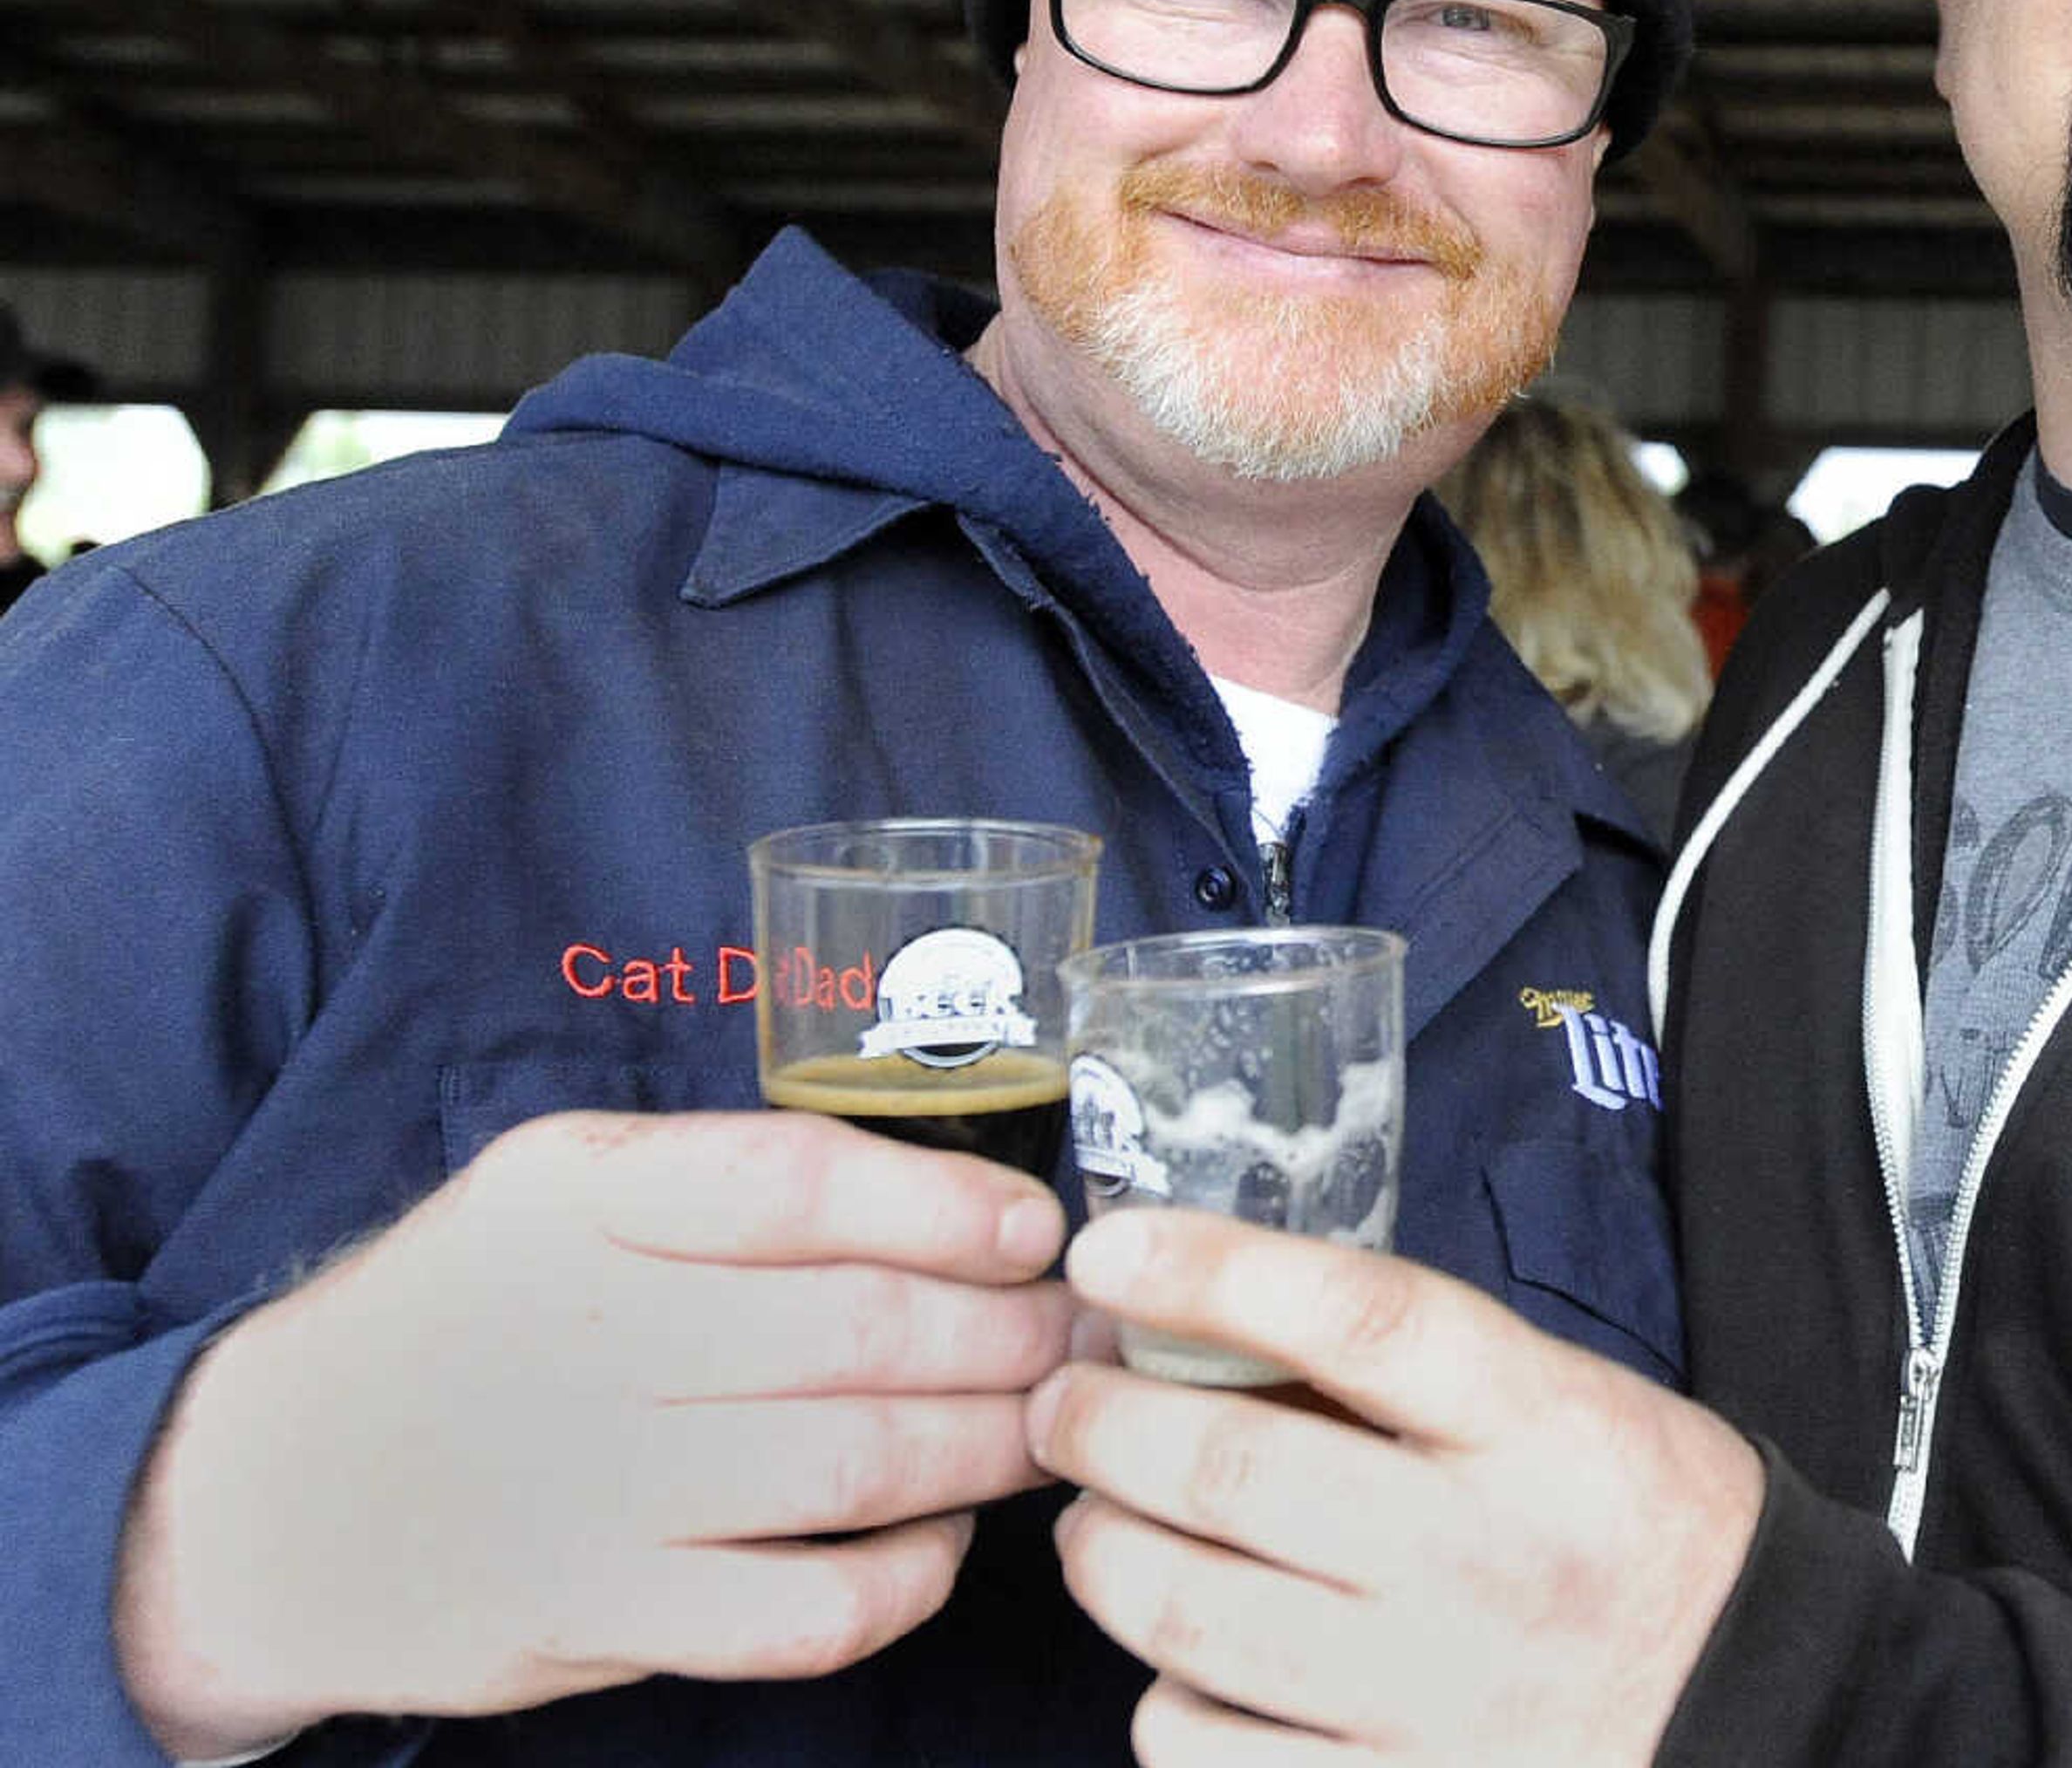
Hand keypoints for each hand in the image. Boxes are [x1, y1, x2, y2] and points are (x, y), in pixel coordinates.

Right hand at [113, 1108, 1072, 1755]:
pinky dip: (905, 1580)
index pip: (802, 1184)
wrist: (271, 1494)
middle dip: (1012, 1336)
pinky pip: (804, 1613)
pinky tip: (938, 1541)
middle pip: (863, 1332)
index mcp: (579, 1197)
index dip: (950, 1205)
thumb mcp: (559, 1187)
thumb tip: (958, 1201)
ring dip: (986, 1448)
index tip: (1037, 1229)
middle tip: (1078, 1338)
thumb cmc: (469, 1315)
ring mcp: (586, 1486)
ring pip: (857, 1467)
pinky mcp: (594, 1614)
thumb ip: (729, 1179)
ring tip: (1045, 1425)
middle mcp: (583, 1332)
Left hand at [1034, 1207, 1762, 1765]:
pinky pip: (1204, 1750)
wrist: (1744, 1699)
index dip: (1213, 1271)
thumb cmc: (1626, 1518)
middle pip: (1234, 1472)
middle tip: (1063, 1401)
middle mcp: (1483, 1558)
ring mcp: (1436, 1697)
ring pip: (1188, 1616)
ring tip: (1094, 1522)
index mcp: (1536, 1424)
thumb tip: (1203, 1321)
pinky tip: (1181, 1660)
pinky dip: (1161, 1696)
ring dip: (1102, 1552)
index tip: (1111, 1247)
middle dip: (1101, 1423)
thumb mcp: (1557, 1399)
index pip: (1356, 1319)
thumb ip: (1405, 1368)